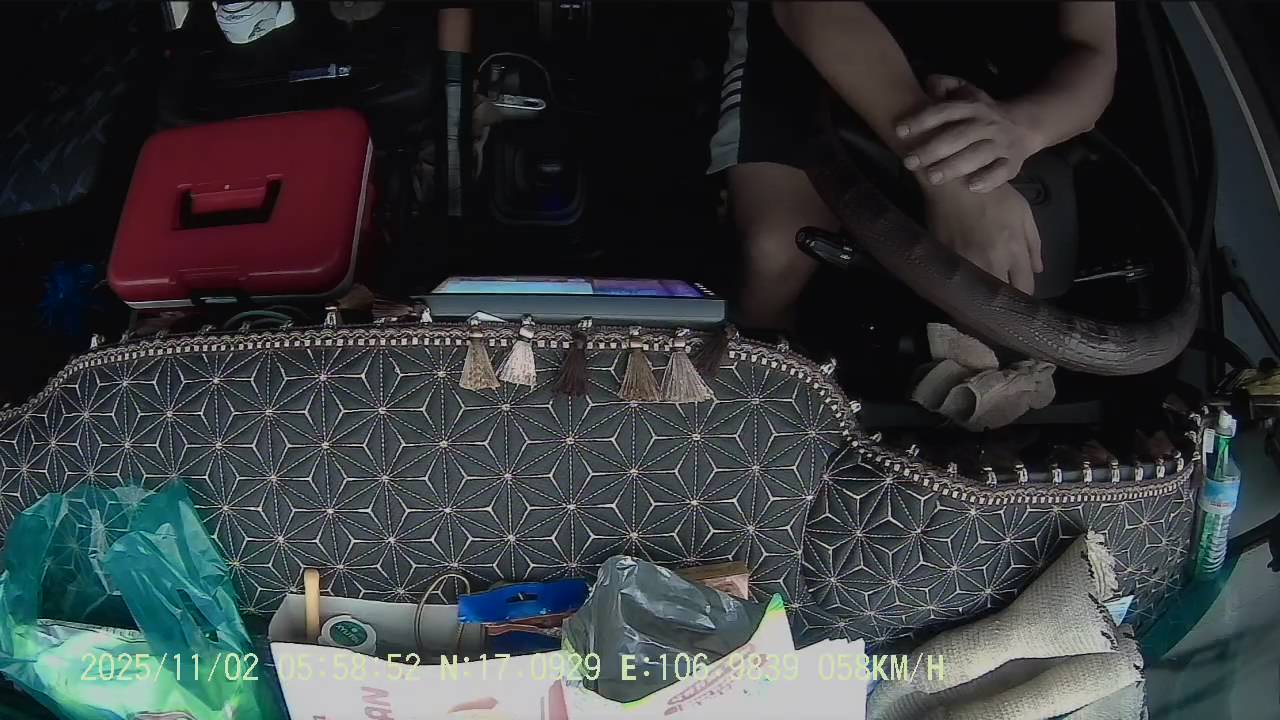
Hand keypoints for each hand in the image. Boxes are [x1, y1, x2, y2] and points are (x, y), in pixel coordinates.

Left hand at [896, 75, 1043, 192]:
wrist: (1025, 124)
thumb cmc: (982, 113)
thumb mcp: (967, 92)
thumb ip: (946, 86)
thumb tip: (928, 81)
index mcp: (972, 107)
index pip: (945, 111)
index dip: (922, 119)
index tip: (900, 130)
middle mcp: (986, 124)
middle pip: (959, 136)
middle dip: (933, 148)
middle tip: (909, 162)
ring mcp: (1001, 143)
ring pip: (978, 154)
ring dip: (955, 166)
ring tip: (931, 177)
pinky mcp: (1013, 162)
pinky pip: (1002, 171)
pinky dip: (989, 179)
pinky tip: (971, 186)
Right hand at [924, 182, 1042, 293]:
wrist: (954, 183)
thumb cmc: (992, 193)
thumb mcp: (1022, 211)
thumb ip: (1033, 243)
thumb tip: (1037, 270)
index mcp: (1012, 249)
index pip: (1025, 287)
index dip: (1025, 293)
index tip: (1021, 290)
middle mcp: (990, 261)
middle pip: (1001, 296)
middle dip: (1005, 297)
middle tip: (1004, 294)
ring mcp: (965, 263)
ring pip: (979, 293)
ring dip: (984, 294)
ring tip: (986, 291)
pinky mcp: (945, 261)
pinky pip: (959, 282)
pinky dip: (965, 284)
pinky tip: (967, 281)